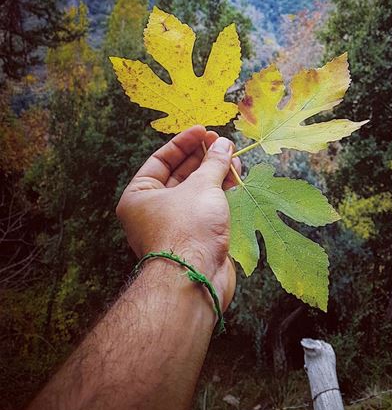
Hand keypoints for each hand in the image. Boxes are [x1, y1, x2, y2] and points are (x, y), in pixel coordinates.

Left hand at [116, 125, 239, 310]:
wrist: (195, 279)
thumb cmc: (187, 229)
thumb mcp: (201, 186)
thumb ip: (213, 162)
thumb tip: (222, 143)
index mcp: (139, 196)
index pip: (161, 160)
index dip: (184, 142)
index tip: (204, 130)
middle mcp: (152, 210)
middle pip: (179, 174)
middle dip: (202, 157)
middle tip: (222, 143)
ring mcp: (174, 225)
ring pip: (194, 192)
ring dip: (213, 173)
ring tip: (232, 157)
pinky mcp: (193, 238)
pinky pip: (205, 208)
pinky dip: (218, 193)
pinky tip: (234, 179)